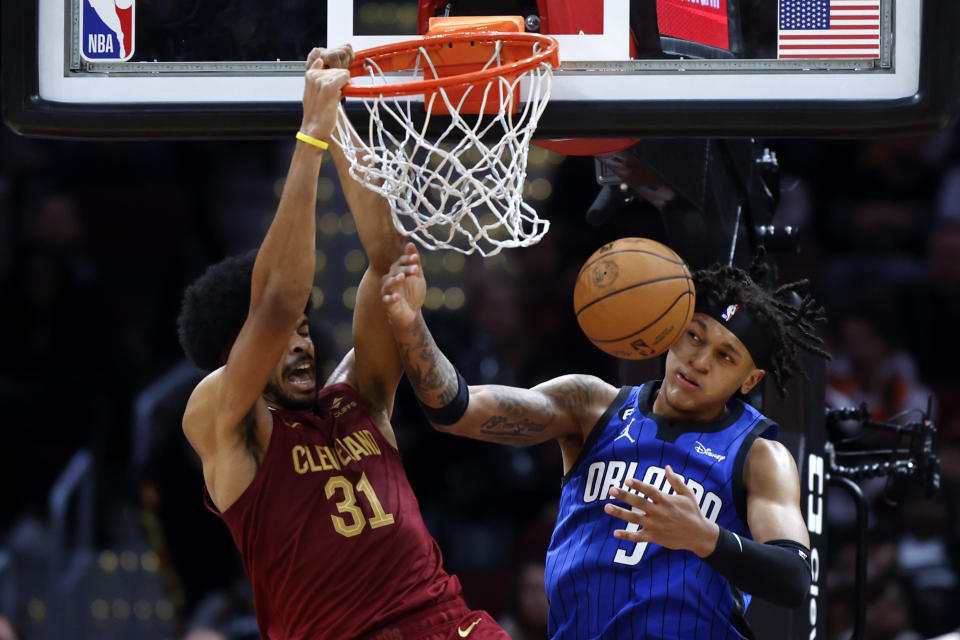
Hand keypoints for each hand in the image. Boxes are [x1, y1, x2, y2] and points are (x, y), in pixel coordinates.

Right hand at [300, 47, 352, 141]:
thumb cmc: (316, 113)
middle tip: (332, 96)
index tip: (333, 86)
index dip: (334, 76)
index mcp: (309, 75)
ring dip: (342, 86)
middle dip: (339, 82)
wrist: (314, 128)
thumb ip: (315, 73)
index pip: (328, 64)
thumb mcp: (313, 91)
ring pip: (343, 73)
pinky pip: (345, 77)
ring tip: (332, 99)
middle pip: (338, 69)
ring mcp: (321, 80)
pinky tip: (338, 97)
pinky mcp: (329, 87)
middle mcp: (314, 75)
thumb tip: (318, 56)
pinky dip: (346, 86)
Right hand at [381, 243, 425, 328]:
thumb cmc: (413, 293)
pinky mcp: (388, 304)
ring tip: (402, 277)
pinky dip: (392, 298)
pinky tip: (398, 297)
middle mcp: (390, 280)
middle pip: (395, 271)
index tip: (415, 258)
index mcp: (397, 272)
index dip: (407, 259)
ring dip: (395, 280)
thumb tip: (410, 243)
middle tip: (416, 269)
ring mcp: (388, 292)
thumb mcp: (417, 276)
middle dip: (405, 269)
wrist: (412, 313)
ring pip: (388, 284)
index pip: (400, 262)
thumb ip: (414, 262)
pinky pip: (387, 300)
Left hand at [604, 465, 719, 557]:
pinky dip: (627, 536)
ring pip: (634, 519)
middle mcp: (659, 512)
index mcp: (667, 501)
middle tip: (611, 490)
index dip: (638, 485)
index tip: (627, 480)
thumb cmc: (693, 512)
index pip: (650, 491)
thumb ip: (676, 481)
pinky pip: (638, 537)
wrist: (699, 536)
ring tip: (607, 508)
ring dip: (620, 513)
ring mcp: (656, 526)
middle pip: (639, 503)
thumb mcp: (688, 494)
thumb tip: (667, 467)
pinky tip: (615, 533)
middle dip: (624, 496)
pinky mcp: (654, 537)